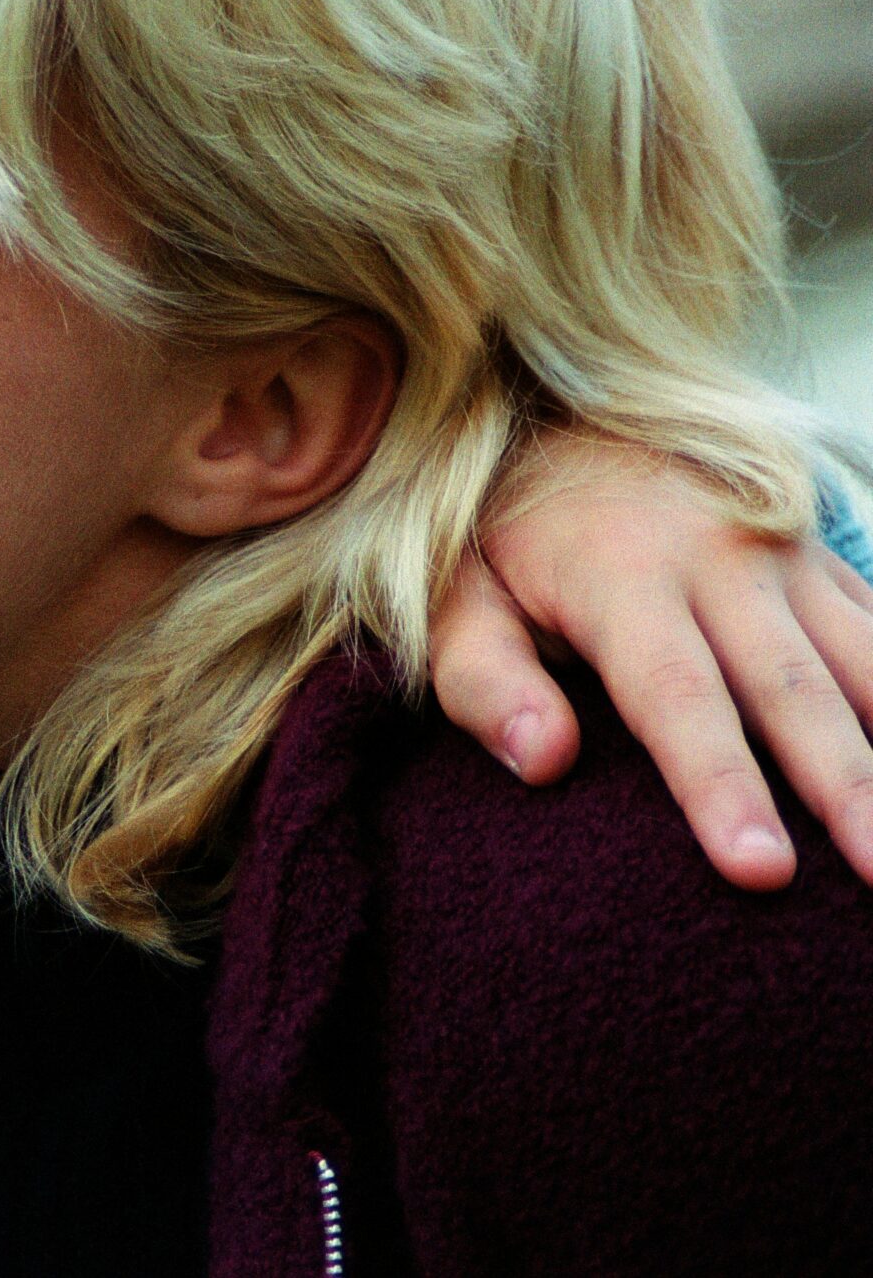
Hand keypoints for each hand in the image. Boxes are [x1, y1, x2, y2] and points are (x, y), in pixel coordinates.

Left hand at [433, 451, 872, 890]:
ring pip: (863, 661)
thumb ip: (486, 681)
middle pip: (793, 692)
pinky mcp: (819, 560)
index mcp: (621, 576)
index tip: (759, 870)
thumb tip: (544, 762)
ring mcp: (782, 556)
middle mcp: (719, 561)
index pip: (677, 697)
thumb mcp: (454, 598)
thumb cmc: (500, 537)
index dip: (720, 785)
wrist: (562, 416)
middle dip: (845, 789)